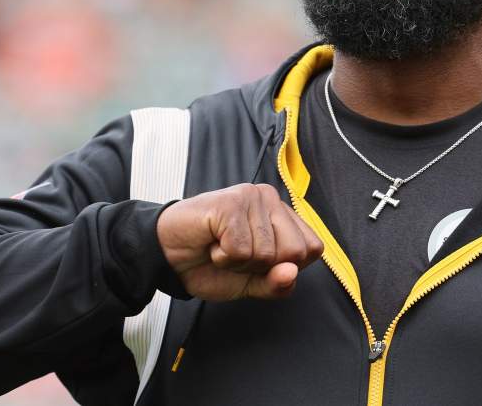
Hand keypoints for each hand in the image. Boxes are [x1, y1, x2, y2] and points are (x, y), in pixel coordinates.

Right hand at [155, 183, 324, 300]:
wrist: (168, 257)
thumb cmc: (210, 265)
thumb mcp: (251, 283)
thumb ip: (277, 284)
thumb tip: (292, 272)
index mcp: (282, 214)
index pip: (313, 248)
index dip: (285, 267)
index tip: (257, 262)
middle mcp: (270, 198)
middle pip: (295, 252)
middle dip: (263, 267)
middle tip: (236, 255)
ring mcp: (250, 197)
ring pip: (267, 253)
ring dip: (239, 263)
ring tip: (221, 248)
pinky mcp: (229, 204)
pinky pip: (241, 250)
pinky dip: (223, 258)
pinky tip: (211, 244)